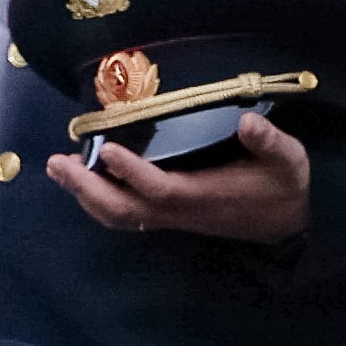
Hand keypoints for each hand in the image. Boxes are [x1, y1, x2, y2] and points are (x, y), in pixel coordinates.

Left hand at [46, 109, 313, 244]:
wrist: (286, 225)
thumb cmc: (284, 186)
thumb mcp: (288, 160)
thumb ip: (269, 142)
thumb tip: (248, 120)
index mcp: (205, 196)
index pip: (160, 188)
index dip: (132, 173)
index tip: (107, 150)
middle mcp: (181, 211)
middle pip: (124, 210)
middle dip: (87, 188)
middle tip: (58, 162)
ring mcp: (172, 217)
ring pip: (119, 216)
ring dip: (85, 194)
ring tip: (59, 168)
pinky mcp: (168, 216)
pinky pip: (125, 215)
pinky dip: (97, 200)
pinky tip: (83, 182)